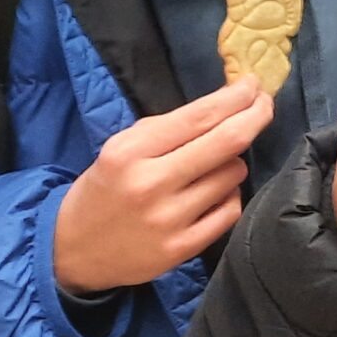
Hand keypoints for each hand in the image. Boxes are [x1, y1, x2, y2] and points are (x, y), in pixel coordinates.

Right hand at [54, 77, 270, 295]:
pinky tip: (212, 195)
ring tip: (211, 166)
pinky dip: (228, 195)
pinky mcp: (182, 249)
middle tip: (264, 104)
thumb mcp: (121, 148)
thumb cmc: (105, 189)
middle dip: (256, 116)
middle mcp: (150, 184)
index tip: (253, 85)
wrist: (72, 251)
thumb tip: (228, 103)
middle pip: (228, 142)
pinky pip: (231, 209)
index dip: (236, 97)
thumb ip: (169, 128)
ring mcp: (169, 220)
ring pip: (233, 175)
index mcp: (129, 152)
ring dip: (232, 163)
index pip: (199, 116)